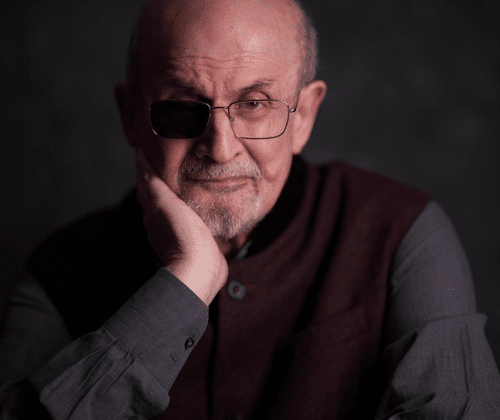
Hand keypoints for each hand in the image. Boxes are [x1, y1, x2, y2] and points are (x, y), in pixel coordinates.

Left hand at [135, 148, 227, 305]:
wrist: (199, 270)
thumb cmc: (183, 236)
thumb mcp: (165, 203)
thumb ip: (153, 183)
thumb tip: (140, 159)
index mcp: (152, 210)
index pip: (144, 183)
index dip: (144, 166)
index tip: (147, 149)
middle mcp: (159, 222)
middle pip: (154, 195)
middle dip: (156, 177)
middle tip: (163, 159)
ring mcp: (175, 232)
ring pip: (169, 207)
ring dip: (171, 193)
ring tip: (180, 178)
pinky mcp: (192, 240)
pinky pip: (185, 218)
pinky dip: (185, 207)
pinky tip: (194, 204)